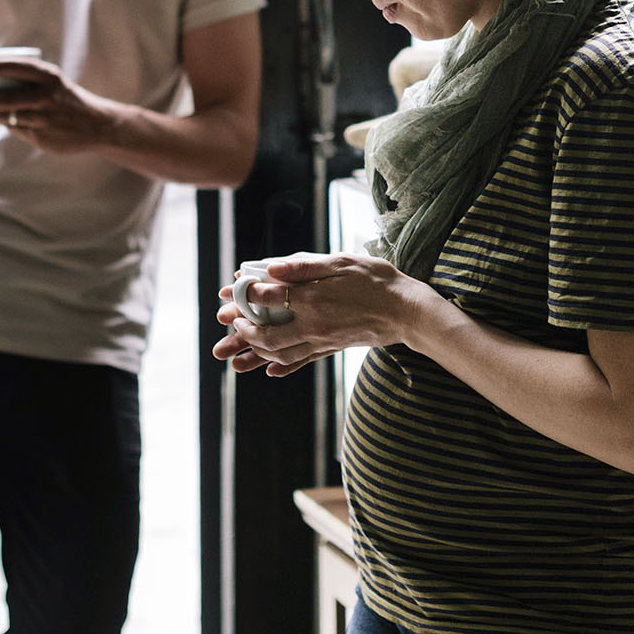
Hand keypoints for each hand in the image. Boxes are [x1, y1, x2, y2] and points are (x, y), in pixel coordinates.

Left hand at [0, 56, 122, 152]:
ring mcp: (44, 118)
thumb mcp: (52, 83)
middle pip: (10, 97)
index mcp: (49, 77)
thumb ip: (26, 82)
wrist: (96, 125)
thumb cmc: (64, 99)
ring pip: (9, 116)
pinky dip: (1, 122)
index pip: (22, 67)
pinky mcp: (41, 136)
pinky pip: (15, 128)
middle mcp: (47, 96)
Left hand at [210, 252, 434, 376]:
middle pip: (266, 333)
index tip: (229, 289)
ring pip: (279, 353)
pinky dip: (283, 367)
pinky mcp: (332, 348)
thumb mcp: (341, 262)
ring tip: (233, 354)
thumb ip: (304, 267)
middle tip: (225, 322)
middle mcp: (313, 324)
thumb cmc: (377, 280)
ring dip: (254, 353)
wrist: (408, 311)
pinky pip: (302, 362)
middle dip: (241, 329)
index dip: (244, 293)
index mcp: (313, 298)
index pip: (267, 297)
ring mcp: (322, 340)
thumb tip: (269, 268)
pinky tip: (269, 371)